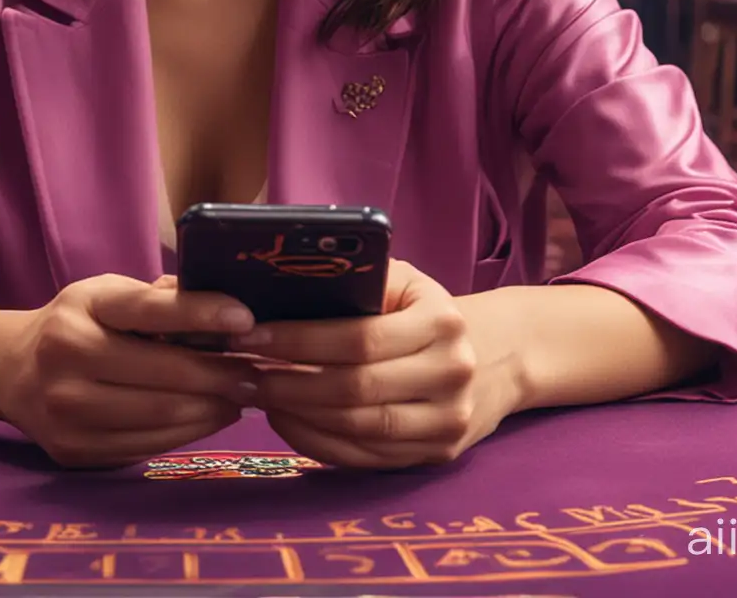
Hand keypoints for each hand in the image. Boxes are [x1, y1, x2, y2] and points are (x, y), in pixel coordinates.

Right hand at [0, 274, 262, 468]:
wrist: (11, 371)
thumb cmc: (75, 323)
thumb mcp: (106, 294)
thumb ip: (158, 298)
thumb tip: (225, 312)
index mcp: (80, 310)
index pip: (148, 310)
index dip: (200, 312)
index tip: (246, 318)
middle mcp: (67, 359)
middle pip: (163, 374)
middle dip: (220, 374)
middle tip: (256, 372)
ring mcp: (66, 411)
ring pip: (161, 416)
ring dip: (212, 409)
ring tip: (240, 396)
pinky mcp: (74, 450)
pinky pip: (147, 445)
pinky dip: (187, 432)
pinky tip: (208, 417)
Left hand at [234, 259, 522, 468]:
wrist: (496, 356)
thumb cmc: (427, 311)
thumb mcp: (405, 281)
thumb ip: (358, 279)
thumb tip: (280, 282)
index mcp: (442, 322)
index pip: (359, 338)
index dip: (299, 340)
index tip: (250, 336)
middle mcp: (452, 373)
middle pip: (356, 389)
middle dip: (288, 383)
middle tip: (241, 373)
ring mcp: (448, 421)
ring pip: (359, 429)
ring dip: (297, 416)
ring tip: (256, 397)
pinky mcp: (437, 455)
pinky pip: (367, 458)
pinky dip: (318, 444)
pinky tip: (286, 423)